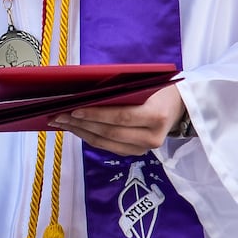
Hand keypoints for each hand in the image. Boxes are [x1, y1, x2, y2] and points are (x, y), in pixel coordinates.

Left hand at [51, 84, 186, 155]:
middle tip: (58, 115)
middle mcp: (152, 137)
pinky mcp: (137, 153)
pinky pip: (108, 147)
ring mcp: (144, 148)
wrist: (180, 106)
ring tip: (61, 122)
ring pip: (106, 143)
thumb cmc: (159, 88)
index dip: (95, 114)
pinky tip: (75, 128)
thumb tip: (85, 91)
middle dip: (81, 124)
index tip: (73, 109)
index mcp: (156, 116)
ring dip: (80, 132)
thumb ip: (121, 90)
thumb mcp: (145, 84)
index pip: (120, 117)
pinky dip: (89, 137)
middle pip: (109, 132)